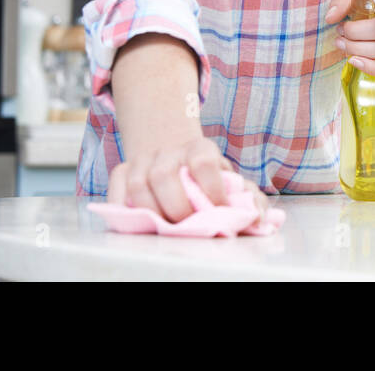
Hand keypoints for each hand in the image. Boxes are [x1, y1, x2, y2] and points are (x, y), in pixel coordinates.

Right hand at [106, 136, 268, 222]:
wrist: (172, 149)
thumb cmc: (206, 174)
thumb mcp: (230, 179)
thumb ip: (249, 198)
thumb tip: (259, 219)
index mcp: (200, 148)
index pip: (204, 162)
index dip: (210, 188)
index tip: (217, 207)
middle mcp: (169, 150)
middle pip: (164, 174)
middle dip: (176, 206)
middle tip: (186, 223)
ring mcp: (143, 159)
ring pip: (137, 183)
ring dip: (150, 211)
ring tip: (164, 226)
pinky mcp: (122, 170)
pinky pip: (115, 188)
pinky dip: (122, 207)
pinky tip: (136, 220)